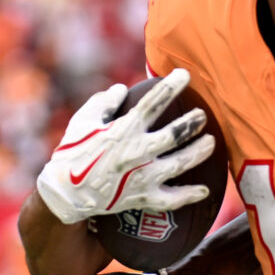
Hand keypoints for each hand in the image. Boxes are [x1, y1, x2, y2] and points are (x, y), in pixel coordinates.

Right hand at [36, 68, 213, 224]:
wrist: (63, 194)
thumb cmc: (72, 153)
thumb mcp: (82, 122)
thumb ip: (103, 103)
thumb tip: (121, 88)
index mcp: (123, 131)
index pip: (153, 103)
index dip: (171, 86)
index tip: (185, 75)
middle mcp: (137, 152)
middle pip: (175, 134)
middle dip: (193, 122)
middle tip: (203, 116)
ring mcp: (142, 177)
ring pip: (180, 164)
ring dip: (199, 152)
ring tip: (211, 143)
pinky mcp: (143, 197)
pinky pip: (171, 199)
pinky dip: (188, 196)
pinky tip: (204, 191)